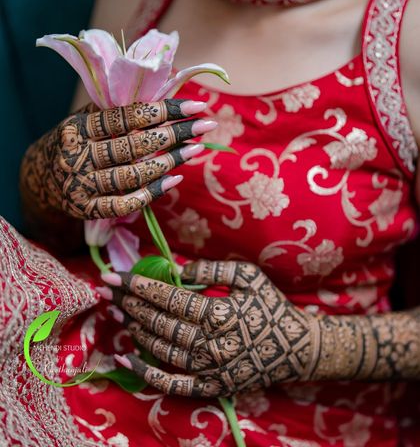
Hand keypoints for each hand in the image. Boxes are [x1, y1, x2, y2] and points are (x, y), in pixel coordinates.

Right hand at [21, 99, 214, 218]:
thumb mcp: (86, 121)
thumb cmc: (76, 142)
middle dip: (173, 134)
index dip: (161, 110)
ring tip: (196, 149)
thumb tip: (163, 93)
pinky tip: (175, 179)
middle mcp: (75, 157)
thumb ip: (116, 110)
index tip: (194, 104)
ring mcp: (80, 186)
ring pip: (132, 175)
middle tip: (205, 125)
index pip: (123, 117)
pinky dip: (152, 192)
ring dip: (169, 162)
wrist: (41, 179)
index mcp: (76, 128)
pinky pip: (125, 203)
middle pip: (132, 146)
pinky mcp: (87, 209)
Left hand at [100, 261, 319, 396]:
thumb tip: (175, 269)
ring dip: (135, 329)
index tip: (116, 276)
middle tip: (109, 292)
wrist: (297, 348)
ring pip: (161, 348)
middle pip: (159, 322)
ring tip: (118, 313)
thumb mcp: (248, 277)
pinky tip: (126, 358)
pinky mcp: (211, 387)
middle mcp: (211, 343)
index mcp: (220, 312)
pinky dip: (146, 373)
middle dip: (129, 303)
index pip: (169, 298)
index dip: (139, 286)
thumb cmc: (271, 306)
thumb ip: (212, 270)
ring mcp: (209, 369)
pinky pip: (172, 384)